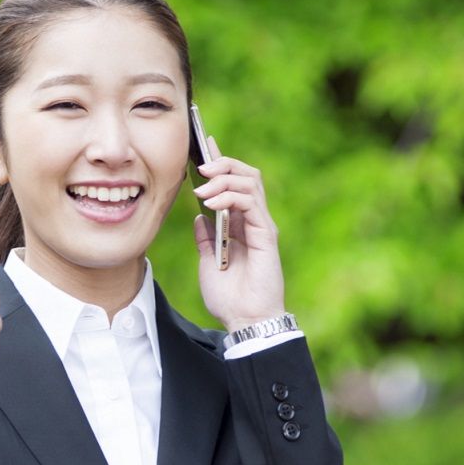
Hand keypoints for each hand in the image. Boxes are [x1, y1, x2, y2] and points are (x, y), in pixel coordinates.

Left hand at [190, 138, 286, 330]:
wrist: (245, 321)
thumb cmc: (230, 297)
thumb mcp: (208, 262)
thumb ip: (205, 238)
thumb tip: (198, 217)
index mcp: (239, 224)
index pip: (234, 183)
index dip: (221, 161)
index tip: (203, 143)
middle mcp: (253, 220)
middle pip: (245, 174)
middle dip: (222, 164)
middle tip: (199, 168)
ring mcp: (261, 226)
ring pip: (250, 182)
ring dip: (224, 179)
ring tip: (202, 189)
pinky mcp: (265, 235)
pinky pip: (251, 204)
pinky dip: (230, 197)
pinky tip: (212, 204)